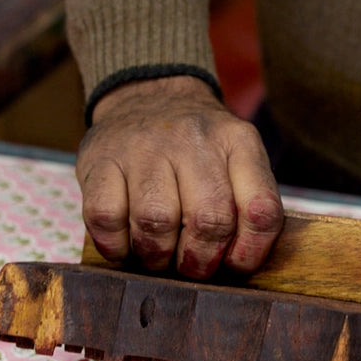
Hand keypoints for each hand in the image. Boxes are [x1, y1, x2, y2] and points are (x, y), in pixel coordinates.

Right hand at [76, 75, 283, 277]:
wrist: (147, 94)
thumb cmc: (197, 148)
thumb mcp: (235, 158)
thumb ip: (247, 205)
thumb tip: (237, 267)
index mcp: (238, 142)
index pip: (261, 211)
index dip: (250, 252)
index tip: (233, 264)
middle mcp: (194, 139)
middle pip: (209, 221)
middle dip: (200, 260)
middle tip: (191, 266)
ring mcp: (144, 146)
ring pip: (156, 222)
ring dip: (156, 255)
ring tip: (157, 253)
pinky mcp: (99, 158)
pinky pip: (106, 218)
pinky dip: (115, 245)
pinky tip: (124, 243)